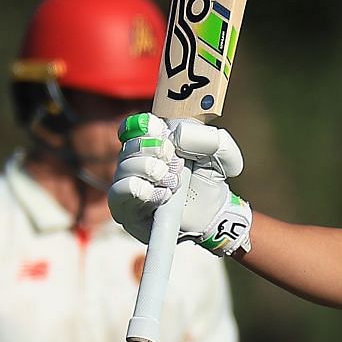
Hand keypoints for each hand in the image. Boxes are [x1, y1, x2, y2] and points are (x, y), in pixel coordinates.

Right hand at [109, 114, 251, 256]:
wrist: (212, 216)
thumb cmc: (210, 182)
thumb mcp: (221, 156)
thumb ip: (210, 139)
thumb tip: (179, 136)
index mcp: (153, 142)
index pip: (134, 126)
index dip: (148, 127)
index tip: (165, 133)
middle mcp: (135, 162)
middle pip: (129, 145)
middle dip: (157, 152)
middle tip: (178, 163)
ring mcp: (128, 186)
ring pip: (124, 168)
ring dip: (153, 172)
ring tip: (174, 183)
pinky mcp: (125, 210)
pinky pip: (120, 192)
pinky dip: (144, 191)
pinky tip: (164, 196)